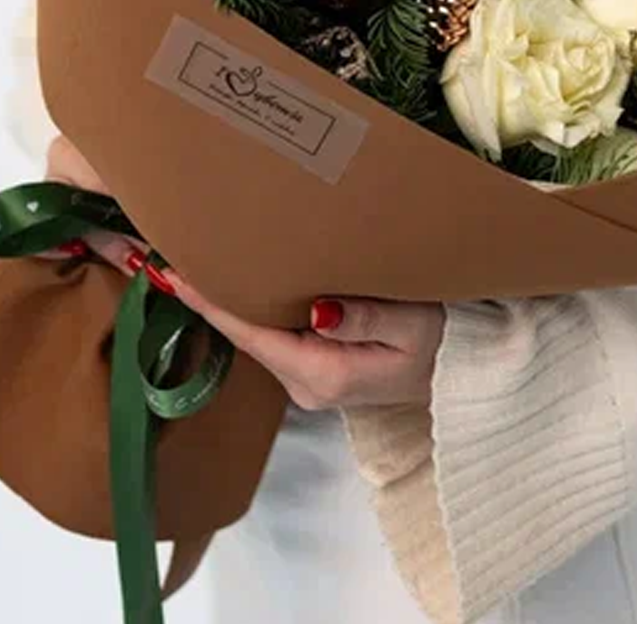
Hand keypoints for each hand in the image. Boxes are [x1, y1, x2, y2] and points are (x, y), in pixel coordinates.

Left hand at [164, 269, 444, 411]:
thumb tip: (315, 310)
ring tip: (188, 256)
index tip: (168, 272)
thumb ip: (363, 316)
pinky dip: (251, 304)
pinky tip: (234, 278)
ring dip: (227, 297)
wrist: (473, 371)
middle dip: (207, 294)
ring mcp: (312, 379)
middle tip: (163, 251)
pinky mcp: (320, 368)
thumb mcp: (413, 324)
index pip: (250, 332)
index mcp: (323, 375)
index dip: (207, 300)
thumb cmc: (449, 342)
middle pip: (245, 332)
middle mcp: (307, 384)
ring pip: (257, 332)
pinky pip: (275, 333)